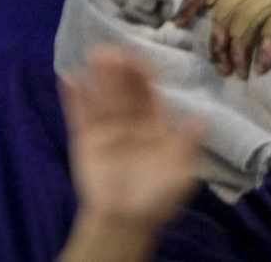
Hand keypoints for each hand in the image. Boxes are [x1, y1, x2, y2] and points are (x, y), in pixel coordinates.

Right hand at [61, 48, 201, 234]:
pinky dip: (73, 97)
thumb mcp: (180, 171)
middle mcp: (129, 120)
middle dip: (119, 69)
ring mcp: (106, 128)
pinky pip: (78, 114)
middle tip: (112, 48)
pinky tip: (67, 76)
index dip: (142, 74)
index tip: (136, 56)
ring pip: (102, 96)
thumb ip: (187, 143)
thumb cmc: (157, 196)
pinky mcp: (85, 139)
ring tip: (93, 52)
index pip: (147, 92)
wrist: (126, 221)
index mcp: (153, 123)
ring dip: (97, 76)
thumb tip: (202, 117)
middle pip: (123, 90)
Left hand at [178, 0, 270, 76]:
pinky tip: (265, 66)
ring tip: (243, 73)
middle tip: (224, 68)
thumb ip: (241, 26)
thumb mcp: (264, 29)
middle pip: (226, 4)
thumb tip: (208, 42)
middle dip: (219, 39)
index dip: (191, 1)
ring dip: (240, 49)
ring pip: (247, 15)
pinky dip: (266, 48)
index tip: (178, 24)